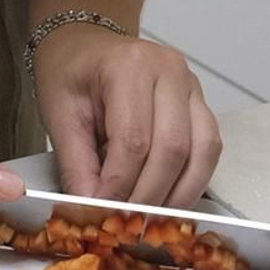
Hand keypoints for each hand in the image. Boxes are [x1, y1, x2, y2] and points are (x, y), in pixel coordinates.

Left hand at [35, 25, 220, 207]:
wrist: (85, 45)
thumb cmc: (71, 74)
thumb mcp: (60, 115)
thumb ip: (76, 165)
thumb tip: (92, 210)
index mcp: (128, 66)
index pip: (133, 139)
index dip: (120, 184)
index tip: (103, 213)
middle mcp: (169, 70)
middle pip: (172, 148)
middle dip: (150, 195)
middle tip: (128, 224)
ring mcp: (191, 84)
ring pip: (201, 151)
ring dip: (179, 193)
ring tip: (151, 219)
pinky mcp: (201, 102)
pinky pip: (209, 147)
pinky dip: (193, 180)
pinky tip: (170, 199)